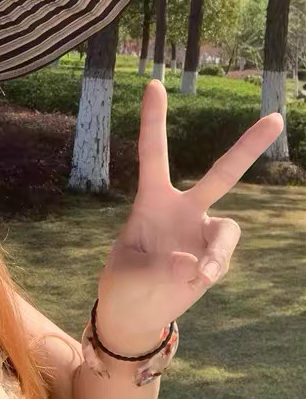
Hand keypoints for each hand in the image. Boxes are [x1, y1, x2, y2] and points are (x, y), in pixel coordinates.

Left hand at [95, 80, 283, 354]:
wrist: (135, 315)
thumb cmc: (124, 285)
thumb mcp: (127, 277)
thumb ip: (157, 270)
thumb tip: (192, 264)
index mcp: (151, 201)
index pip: (153, 154)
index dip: (153, 121)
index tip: (153, 83)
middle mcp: (183, 210)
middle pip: (221, 174)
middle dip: (248, 147)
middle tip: (275, 117)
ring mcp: (202, 234)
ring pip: (229, 229)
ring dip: (217, 252)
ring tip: (201, 275)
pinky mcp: (214, 260)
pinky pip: (221, 259)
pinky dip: (210, 270)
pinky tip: (194, 282)